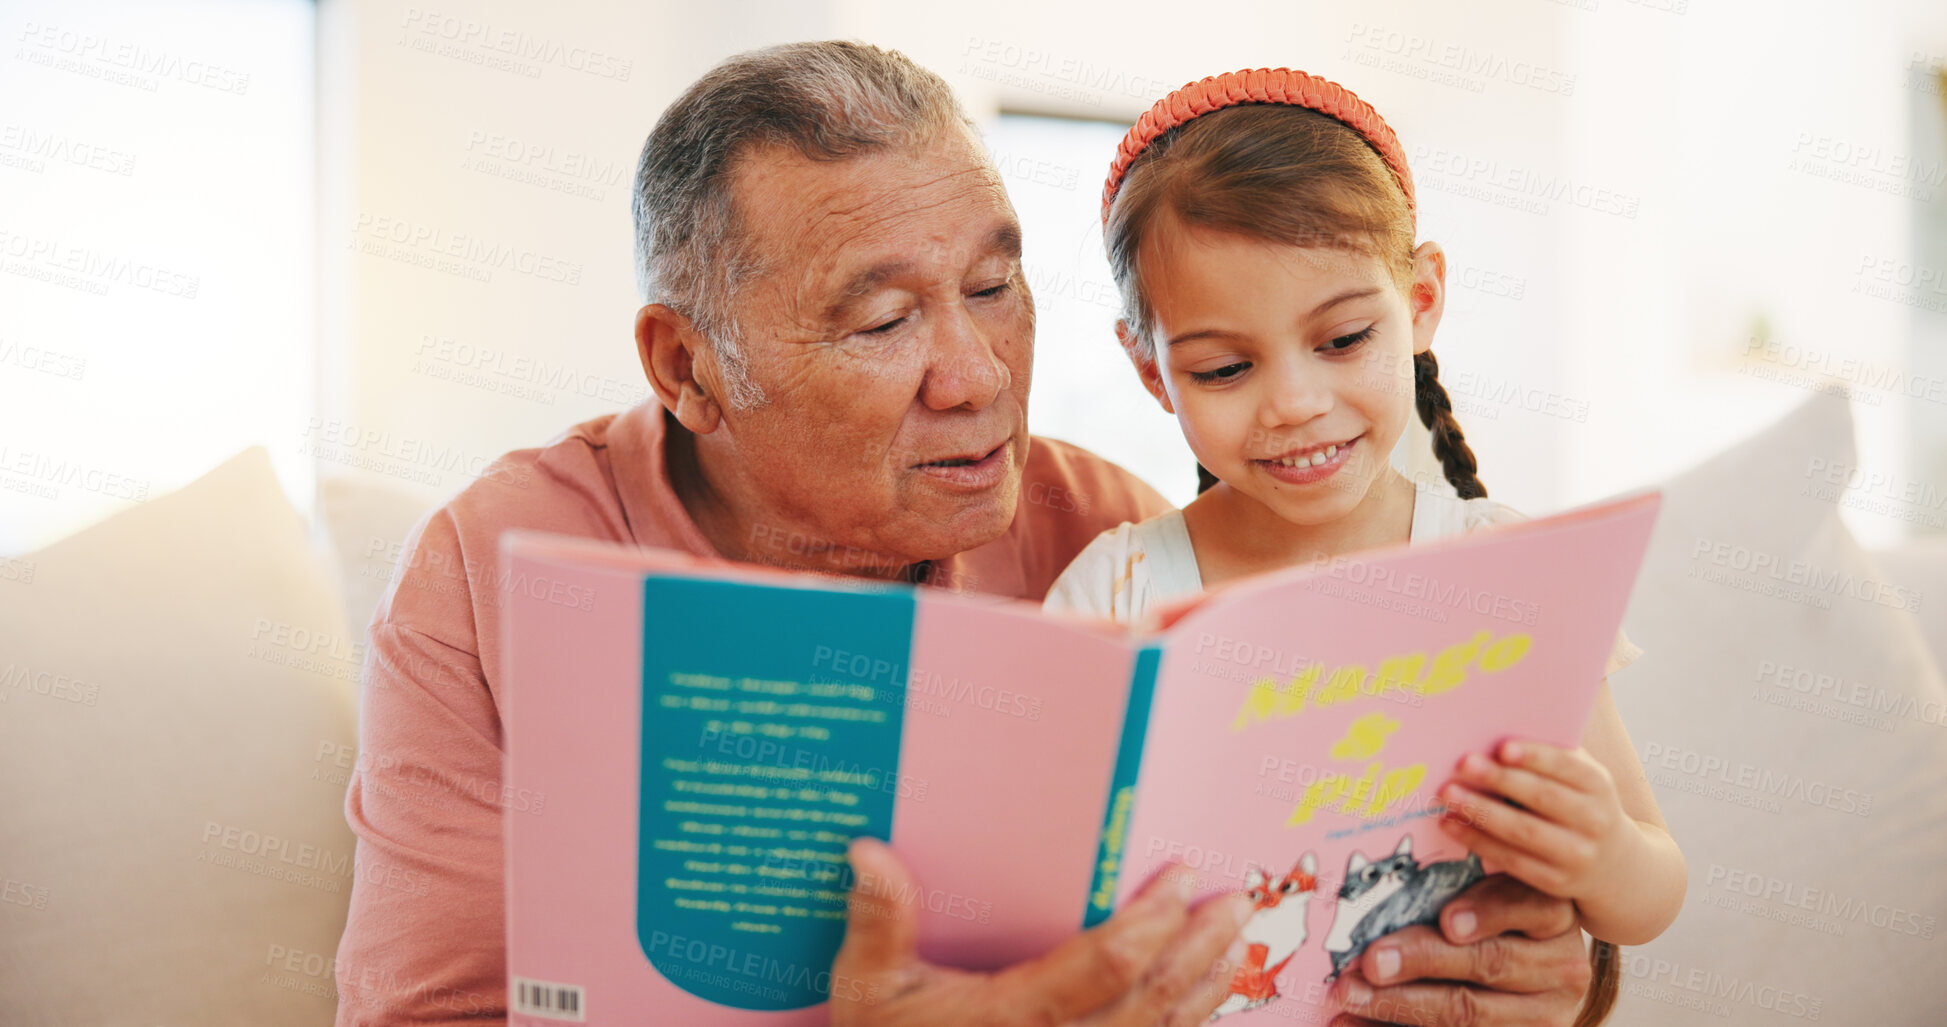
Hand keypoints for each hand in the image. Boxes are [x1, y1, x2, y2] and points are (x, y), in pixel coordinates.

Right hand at [829, 838, 1256, 1025]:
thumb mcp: (867, 989)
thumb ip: (878, 922)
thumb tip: (868, 851)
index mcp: (1013, 1016)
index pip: (1104, 966)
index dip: (1151, 923)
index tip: (1180, 879)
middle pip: (1151, 998)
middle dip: (1197, 947)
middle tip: (1233, 900)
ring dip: (1206, 986)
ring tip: (1236, 941)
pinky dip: (1187, 1023)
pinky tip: (1206, 997)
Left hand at [1326, 874, 1593, 1026]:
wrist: (1534, 984)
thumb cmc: (1500, 922)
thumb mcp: (1496, 893)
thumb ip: (1459, 882)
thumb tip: (1389, 872)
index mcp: (1553, 915)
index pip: (1530, 906)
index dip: (1488, 911)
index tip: (1447, 921)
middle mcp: (1560, 966)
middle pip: (1489, 963)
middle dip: (1423, 960)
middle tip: (1370, 960)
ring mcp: (1543, 1013)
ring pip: (1469, 1011)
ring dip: (1399, 1003)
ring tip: (1350, 992)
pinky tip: (1354, 1023)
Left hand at [1436, 740, 1627, 901]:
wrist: (1612, 864)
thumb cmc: (1579, 803)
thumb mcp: (1579, 778)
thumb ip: (1550, 757)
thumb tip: (1497, 731)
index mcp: (1598, 785)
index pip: (1567, 766)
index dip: (1536, 757)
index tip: (1503, 747)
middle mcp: (1593, 820)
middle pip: (1543, 797)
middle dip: (1501, 780)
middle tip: (1463, 764)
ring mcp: (1576, 854)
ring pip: (1524, 832)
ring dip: (1482, 812)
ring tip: (1449, 793)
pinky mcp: (1555, 881)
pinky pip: (1512, 859)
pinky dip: (1478, 840)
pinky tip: (1451, 824)